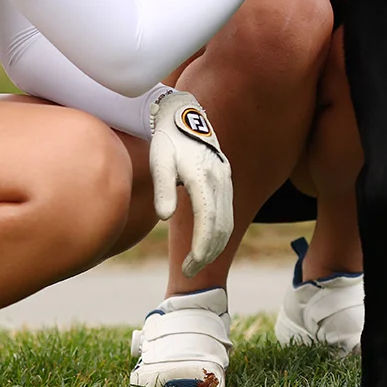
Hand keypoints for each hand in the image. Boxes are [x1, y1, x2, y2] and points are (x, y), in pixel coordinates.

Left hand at [148, 90, 232, 277]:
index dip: (201, 248)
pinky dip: (219, 232)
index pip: (208, 221)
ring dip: (214, 245)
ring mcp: (226, 179)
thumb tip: (165, 216)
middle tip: (187, 271)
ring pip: (227, 221)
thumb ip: (162, 188)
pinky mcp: (226, 179)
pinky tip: (206, 242)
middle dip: (207, 253)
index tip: (189, 267)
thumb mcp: (159, 161)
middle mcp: (220, 180)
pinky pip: (227, 212)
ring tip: (194, 261)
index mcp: (204, 178)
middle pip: (221, 226)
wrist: (183, 115)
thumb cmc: (166, 141)